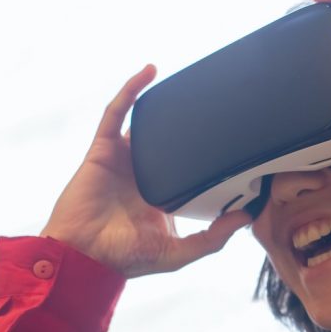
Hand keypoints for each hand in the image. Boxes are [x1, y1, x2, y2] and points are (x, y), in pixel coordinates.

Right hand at [41, 65, 250, 277]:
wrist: (84, 256)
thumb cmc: (125, 258)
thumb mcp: (179, 252)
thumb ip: (213, 238)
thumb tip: (246, 218)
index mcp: (162, 194)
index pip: (188, 166)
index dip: (206, 153)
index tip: (234, 139)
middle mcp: (143, 174)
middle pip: (168, 140)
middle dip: (187, 122)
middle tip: (216, 103)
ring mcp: (123, 159)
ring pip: (145, 122)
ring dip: (160, 101)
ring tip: (187, 81)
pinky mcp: (103, 149)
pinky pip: (116, 113)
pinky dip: (130, 91)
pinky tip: (149, 73)